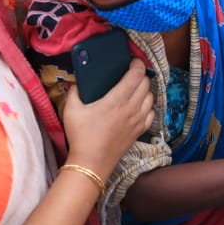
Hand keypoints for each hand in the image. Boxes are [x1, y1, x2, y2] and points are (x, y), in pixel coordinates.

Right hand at [62, 58, 154, 179]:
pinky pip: (151, 112)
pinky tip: (139, 106)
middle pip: (146, 83)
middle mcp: (131, 108)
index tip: (132, 61)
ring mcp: (138, 120)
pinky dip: (148, 106)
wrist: (91, 163)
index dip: (137, 64)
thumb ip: (74, 92)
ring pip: (151, 97)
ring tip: (135, 89)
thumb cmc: (81, 136)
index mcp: (116, 100)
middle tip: (131, 74)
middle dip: (140, 75)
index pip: (136, 75)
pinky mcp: (140, 131)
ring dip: (145, 90)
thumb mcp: (71, 110)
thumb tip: (77, 82)